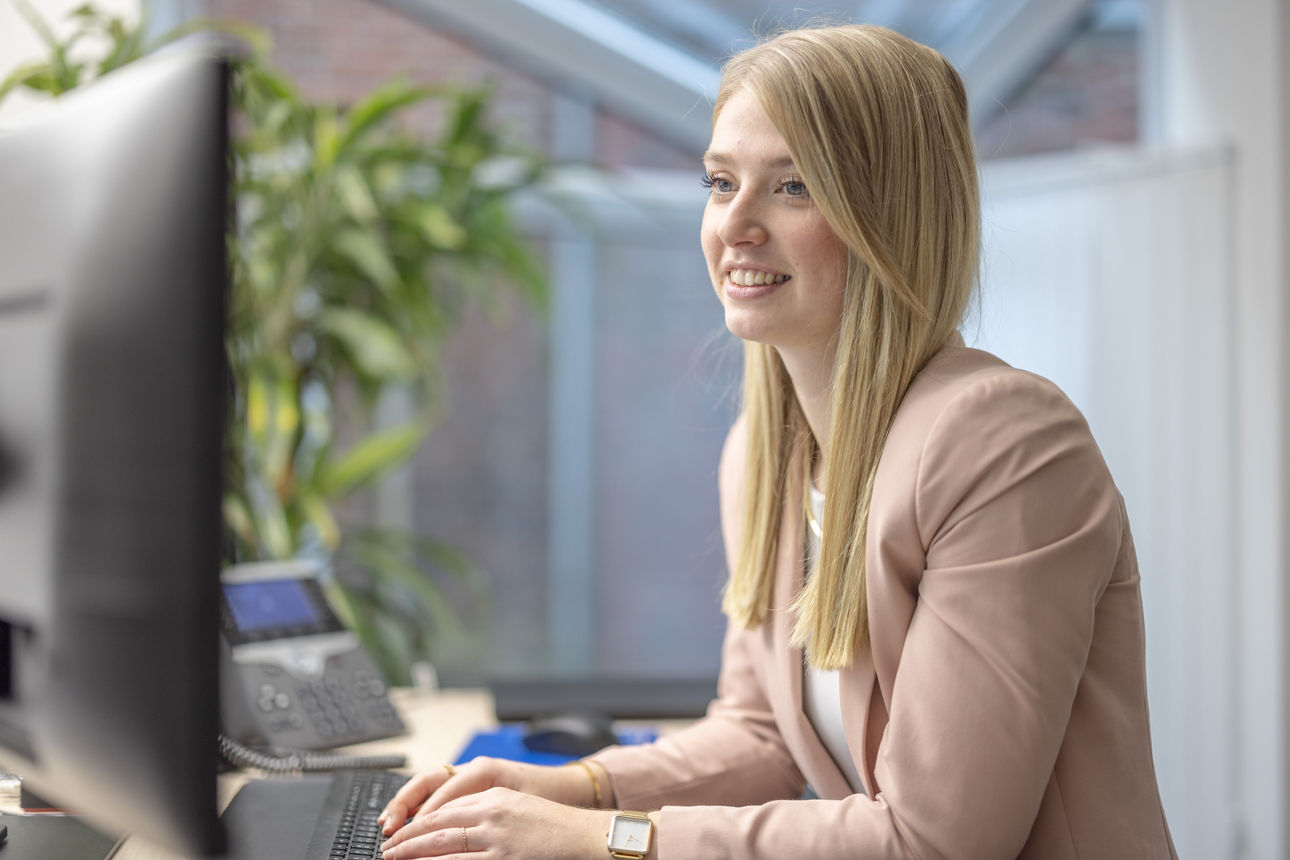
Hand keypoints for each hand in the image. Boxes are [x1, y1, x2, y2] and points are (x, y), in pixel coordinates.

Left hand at [379, 786, 615, 859]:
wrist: (587, 836)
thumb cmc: (556, 827)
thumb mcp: (518, 809)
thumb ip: (487, 813)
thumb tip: (452, 829)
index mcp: (495, 795)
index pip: (445, 805)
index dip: (418, 820)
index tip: (401, 831)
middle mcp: (493, 811)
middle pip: (437, 823)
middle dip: (407, 837)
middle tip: (388, 850)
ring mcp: (497, 836)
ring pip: (442, 844)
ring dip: (413, 854)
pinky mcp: (504, 858)